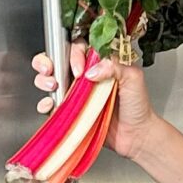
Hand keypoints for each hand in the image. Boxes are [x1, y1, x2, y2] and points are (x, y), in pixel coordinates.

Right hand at [29, 43, 155, 162]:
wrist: (136, 135)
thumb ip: (115, 66)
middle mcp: (85, 76)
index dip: (74, 55)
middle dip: (46, 61)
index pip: (79, 48)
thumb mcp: (133, 78)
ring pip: (50, 79)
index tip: (80, 70)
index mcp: (99, 63)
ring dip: (44, 80)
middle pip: (57, 60)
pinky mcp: (70, 111)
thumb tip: (92, 70)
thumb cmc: (138, 106)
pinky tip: (51, 104)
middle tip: (50, 70)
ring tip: (53, 86)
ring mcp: (76, 93)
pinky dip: (45, 103)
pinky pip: (51, 104)